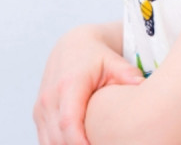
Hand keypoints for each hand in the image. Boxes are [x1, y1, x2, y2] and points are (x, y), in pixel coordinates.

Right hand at [34, 22, 143, 144]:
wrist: (73, 45)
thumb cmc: (96, 56)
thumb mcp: (114, 62)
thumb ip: (128, 74)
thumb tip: (142, 85)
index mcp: (68, 85)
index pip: (69, 122)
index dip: (80, 143)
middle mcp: (49, 98)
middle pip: (58, 138)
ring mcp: (40, 109)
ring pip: (48, 143)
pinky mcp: (39, 116)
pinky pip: (46, 140)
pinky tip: (82, 143)